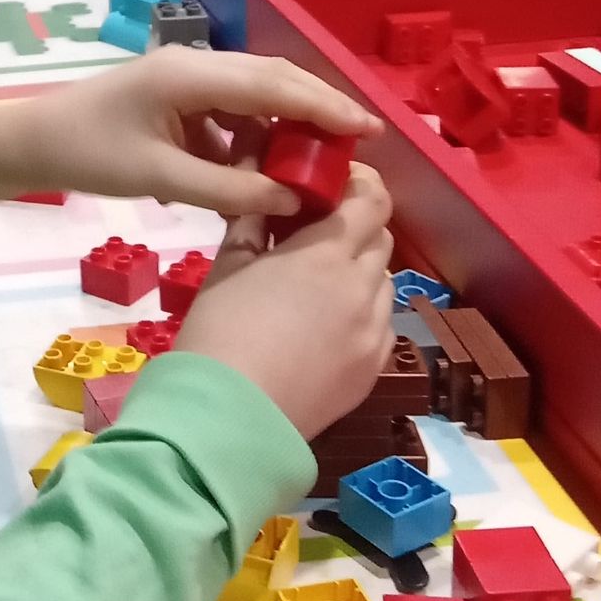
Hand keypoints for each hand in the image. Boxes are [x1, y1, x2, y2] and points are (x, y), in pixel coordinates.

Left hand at [0, 47, 379, 225]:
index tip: (369, 130)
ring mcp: (187, 79)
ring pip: (256, 96)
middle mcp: (196, 65)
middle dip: (320, 109)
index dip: (325, 107)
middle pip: (274, 81)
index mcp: (192, 74)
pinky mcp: (178, 99)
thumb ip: (228, 188)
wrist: (30, 142)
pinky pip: (232, 112)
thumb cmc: (87, 153)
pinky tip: (272, 169)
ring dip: (290, 124)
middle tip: (366, 142)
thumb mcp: (158, 176)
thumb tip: (292, 199)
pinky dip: (257, 136)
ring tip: (327, 161)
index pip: (274, 85)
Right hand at [176, 166, 394, 440]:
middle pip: (380, 236)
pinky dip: (362, 312)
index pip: (372, 199)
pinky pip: (381, 324)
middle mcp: (363, 287)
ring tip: (316, 284)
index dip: (359, 183)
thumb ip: (253, 219)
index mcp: (326, 254)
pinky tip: (326, 325)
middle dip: (354, 225)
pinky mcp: (374, 368)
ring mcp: (375, 332)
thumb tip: (262, 185)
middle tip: (314, 231)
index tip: (331, 183)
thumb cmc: (218, 331)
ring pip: (382, 281)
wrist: (228, 418)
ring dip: (358, 270)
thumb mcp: (227, 265)